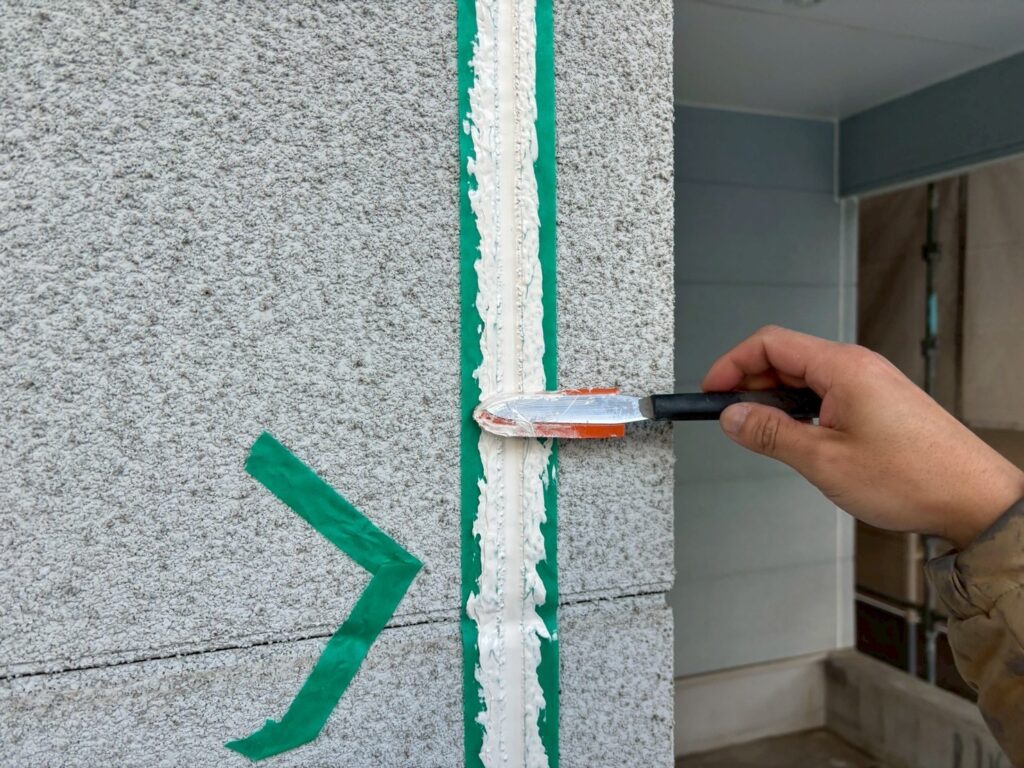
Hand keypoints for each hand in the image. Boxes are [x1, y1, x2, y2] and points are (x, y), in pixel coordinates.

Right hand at [703, 326, 1023, 549]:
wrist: (974, 499)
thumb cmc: (914, 478)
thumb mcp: (823, 460)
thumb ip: (770, 434)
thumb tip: (732, 417)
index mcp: (843, 368)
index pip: (770, 344)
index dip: (732, 364)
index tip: (710, 391)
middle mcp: (857, 367)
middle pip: (785, 358)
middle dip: (749, 384)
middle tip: (728, 419)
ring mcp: (870, 383)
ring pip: (804, 378)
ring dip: (775, 401)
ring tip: (760, 435)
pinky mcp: (878, 402)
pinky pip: (825, 393)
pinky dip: (800, 410)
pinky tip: (795, 439)